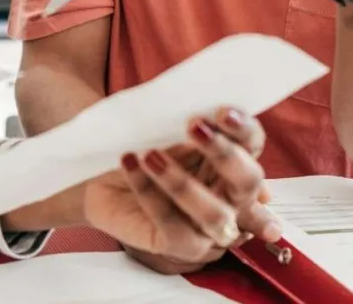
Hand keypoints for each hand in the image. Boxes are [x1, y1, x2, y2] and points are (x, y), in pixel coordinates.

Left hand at [83, 107, 281, 271]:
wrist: (100, 181)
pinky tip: (131, 166)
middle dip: (226, 155)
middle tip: (193, 127)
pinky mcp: (181, 245)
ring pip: (216, 215)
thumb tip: (196, 107)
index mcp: (233, 161)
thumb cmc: (139, 149)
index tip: (221, 112)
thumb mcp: (162, 129)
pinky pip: (174, 226)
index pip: (253, 142)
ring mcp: (209, 226)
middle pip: (249, 181)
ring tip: (150, 155)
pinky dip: (151, 195)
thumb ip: (185, 121)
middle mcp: (230, 196)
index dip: (243, 128)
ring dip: (184, 183)